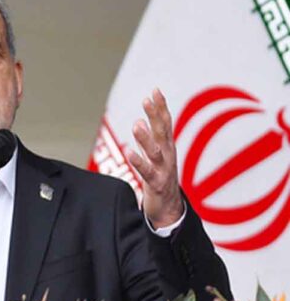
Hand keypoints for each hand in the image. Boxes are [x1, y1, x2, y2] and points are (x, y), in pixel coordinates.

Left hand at [126, 89, 183, 227]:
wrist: (168, 209)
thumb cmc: (160, 179)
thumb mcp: (155, 157)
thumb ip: (148, 139)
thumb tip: (140, 121)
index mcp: (167, 147)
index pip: (165, 123)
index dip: (161, 107)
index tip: (155, 91)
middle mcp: (167, 156)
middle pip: (162, 132)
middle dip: (156, 115)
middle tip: (148, 100)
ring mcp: (163, 170)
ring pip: (154, 151)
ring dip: (146, 138)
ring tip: (136, 125)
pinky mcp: (156, 184)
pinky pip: (146, 172)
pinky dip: (139, 162)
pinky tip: (130, 153)